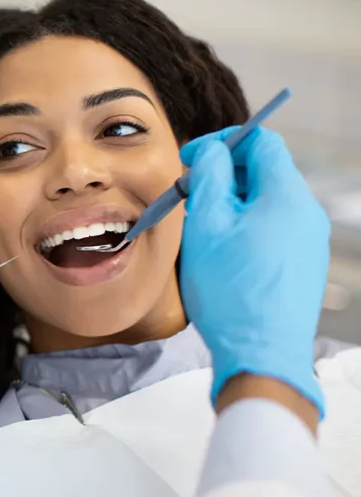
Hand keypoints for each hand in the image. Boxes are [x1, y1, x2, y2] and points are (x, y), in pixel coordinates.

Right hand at [179, 127, 328, 415]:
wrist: (262, 354)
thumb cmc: (229, 290)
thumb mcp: (206, 225)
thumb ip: (208, 177)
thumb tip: (211, 151)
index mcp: (287, 196)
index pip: (260, 142)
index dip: (221, 142)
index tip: (190, 161)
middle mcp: (306, 213)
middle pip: (263, 172)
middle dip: (222, 176)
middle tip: (187, 196)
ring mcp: (308, 241)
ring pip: (265, 202)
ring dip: (230, 204)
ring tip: (199, 229)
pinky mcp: (302, 265)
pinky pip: (272, 229)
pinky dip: (243, 228)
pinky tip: (219, 254)